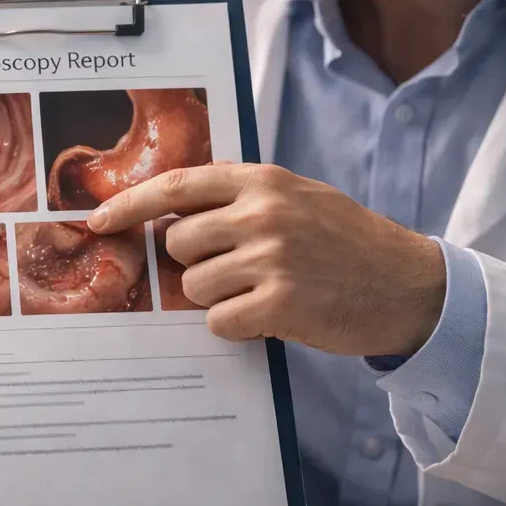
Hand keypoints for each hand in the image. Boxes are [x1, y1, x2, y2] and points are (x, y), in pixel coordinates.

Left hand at [88, 163, 446, 356]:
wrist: (407, 285)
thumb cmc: (347, 242)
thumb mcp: (298, 196)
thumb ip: (241, 197)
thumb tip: (173, 212)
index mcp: (263, 181)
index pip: (177, 186)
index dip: (130, 205)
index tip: (98, 220)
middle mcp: (263, 213)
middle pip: (179, 244)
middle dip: (194, 264)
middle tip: (235, 271)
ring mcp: (272, 258)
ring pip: (195, 285)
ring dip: (219, 297)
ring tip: (263, 292)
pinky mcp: (281, 303)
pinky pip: (218, 320)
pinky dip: (235, 325)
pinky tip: (269, 316)